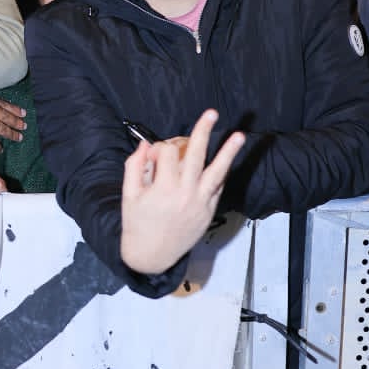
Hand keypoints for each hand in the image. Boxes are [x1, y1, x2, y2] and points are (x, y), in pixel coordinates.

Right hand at [119, 109, 244, 274]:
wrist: (151, 255)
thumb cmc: (137, 224)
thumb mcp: (129, 195)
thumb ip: (134, 167)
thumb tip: (145, 145)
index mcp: (163, 188)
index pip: (166, 153)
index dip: (158, 148)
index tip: (152, 156)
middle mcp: (184, 194)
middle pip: (195, 155)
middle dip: (203, 132)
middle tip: (211, 113)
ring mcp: (200, 203)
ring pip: (216, 171)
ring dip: (228, 152)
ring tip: (239, 136)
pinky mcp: (208, 211)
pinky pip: (217, 187)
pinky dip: (222, 173)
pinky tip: (227, 160)